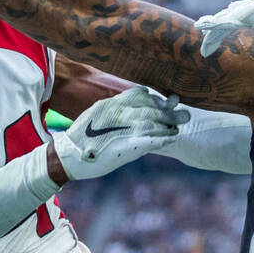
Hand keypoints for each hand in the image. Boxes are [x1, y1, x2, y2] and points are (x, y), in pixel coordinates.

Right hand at [52, 87, 187, 179]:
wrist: (67, 157)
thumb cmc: (82, 138)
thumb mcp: (96, 115)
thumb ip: (115, 109)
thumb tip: (137, 101)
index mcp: (110, 104)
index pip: (138, 95)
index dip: (155, 98)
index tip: (168, 101)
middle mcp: (116, 113)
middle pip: (148, 109)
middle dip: (168, 111)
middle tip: (185, 113)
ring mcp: (120, 130)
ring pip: (151, 124)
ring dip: (167, 125)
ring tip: (178, 127)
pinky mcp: (123, 148)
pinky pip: (146, 142)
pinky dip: (160, 140)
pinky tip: (170, 139)